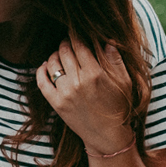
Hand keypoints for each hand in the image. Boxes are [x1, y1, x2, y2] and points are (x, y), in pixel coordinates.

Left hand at [37, 34, 135, 156]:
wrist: (108, 136)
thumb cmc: (119, 107)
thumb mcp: (124, 81)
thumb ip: (115, 60)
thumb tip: (107, 40)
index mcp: (95, 73)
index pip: (80, 44)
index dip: (76, 33)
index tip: (76, 29)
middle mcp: (78, 82)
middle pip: (65, 50)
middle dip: (66, 41)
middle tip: (69, 40)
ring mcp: (65, 93)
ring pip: (52, 63)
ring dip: (55, 54)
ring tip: (60, 53)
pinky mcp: (56, 104)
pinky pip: (41, 82)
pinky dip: (41, 70)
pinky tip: (46, 65)